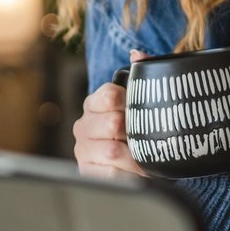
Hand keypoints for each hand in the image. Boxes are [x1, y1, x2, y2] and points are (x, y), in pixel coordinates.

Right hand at [73, 58, 143, 179]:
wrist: (133, 162)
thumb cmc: (137, 126)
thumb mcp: (142, 98)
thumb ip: (142, 71)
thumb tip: (136, 55)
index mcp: (95, 102)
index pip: (110, 95)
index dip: (129, 102)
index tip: (142, 109)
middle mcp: (84, 124)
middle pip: (113, 124)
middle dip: (135, 132)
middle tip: (146, 137)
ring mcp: (83, 149)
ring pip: (113, 151)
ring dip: (135, 156)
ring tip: (145, 156)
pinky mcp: (86, 172)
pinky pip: (111, 175)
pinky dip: (129, 175)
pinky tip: (136, 173)